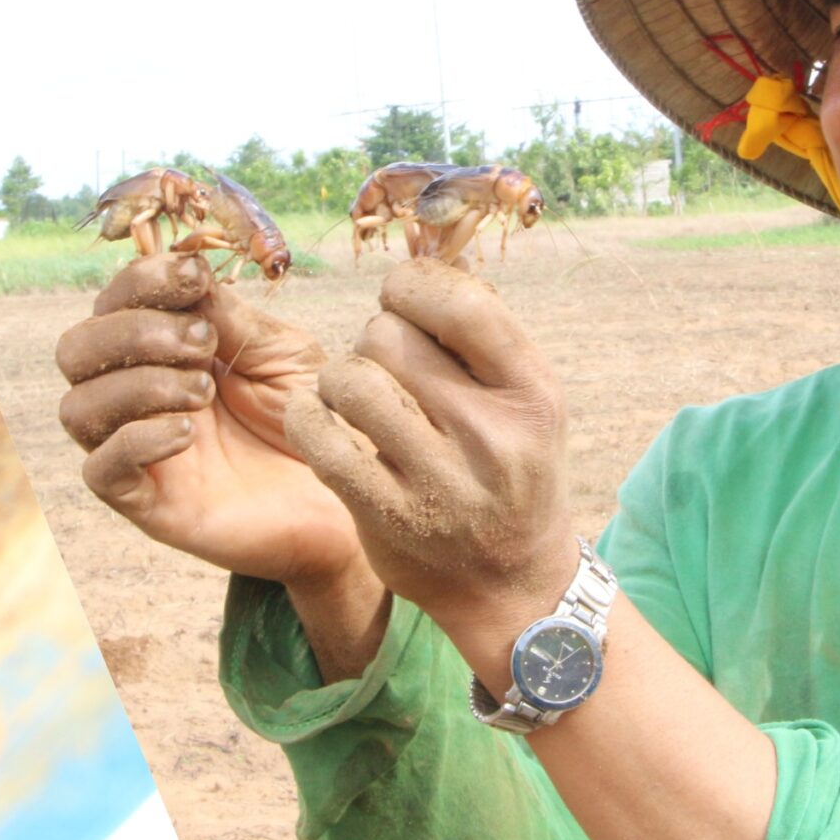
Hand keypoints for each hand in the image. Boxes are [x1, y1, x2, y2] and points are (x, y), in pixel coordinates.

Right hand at [56, 253, 359, 587]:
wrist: (351, 496)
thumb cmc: (315, 420)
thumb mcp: (282, 352)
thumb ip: (230, 316)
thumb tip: (185, 271)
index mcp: (164, 351)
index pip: (113, 303)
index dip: (140, 281)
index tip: (192, 278)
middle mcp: (138, 397)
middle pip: (75, 350)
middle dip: (131, 332)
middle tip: (202, 345)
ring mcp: (137, 451)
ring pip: (78, 407)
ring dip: (136, 385)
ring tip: (203, 393)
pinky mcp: (147, 504)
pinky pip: (100, 471)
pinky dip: (135, 441)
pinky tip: (188, 433)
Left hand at [281, 259, 572, 645]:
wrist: (511, 583)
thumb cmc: (508, 469)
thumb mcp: (523, 401)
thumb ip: (478, 337)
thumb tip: (417, 255)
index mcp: (532, 392)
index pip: (459, 301)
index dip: (411, 286)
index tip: (402, 304)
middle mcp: (493, 436)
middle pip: (388, 336)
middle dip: (371, 340)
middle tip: (381, 367)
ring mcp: (441, 482)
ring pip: (348, 380)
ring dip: (334, 380)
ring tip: (349, 397)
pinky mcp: (389, 517)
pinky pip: (320, 440)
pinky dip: (306, 422)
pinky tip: (319, 426)